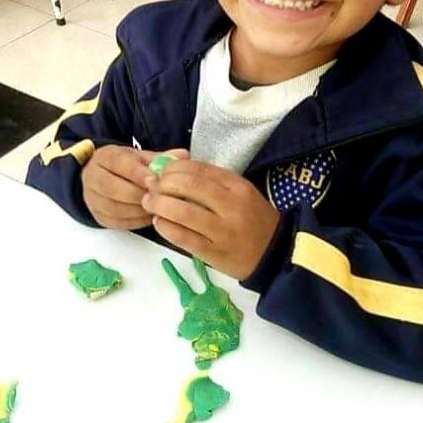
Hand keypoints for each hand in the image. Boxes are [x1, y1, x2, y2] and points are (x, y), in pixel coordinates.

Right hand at [81, 145, 188, 229]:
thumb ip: (161, 158)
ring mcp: (93, 198)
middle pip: (113, 188)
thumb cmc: (126, 166)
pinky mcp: (99, 216)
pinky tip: (149, 216)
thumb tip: (182, 156)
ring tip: (157, 207)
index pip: (119, 164)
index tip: (156, 180)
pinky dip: (136, 221)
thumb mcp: (142, 157)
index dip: (138, 173)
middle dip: (139, 194)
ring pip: (115, 208)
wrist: (106, 176)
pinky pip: (117, 222)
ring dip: (139, 210)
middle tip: (159, 197)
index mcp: (104, 157)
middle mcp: (92, 177)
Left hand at [141, 159, 279, 279]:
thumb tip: (172, 169)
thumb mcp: (239, 192)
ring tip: (150, 203)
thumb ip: (211, 180)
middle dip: (163, 184)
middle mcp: (231, 206)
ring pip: (182, 212)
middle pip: (189, 186)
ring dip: (159, 205)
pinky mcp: (213, 252)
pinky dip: (165, 227)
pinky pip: (183, 237)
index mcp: (238, 186)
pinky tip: (159, 222)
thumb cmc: (252, 219)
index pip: (199, 169)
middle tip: (151, 187)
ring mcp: (222, 231)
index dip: (173, 168)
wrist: (273, 254)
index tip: (161, 171)